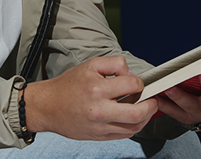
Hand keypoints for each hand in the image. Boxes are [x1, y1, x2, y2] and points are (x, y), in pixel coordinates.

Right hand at [24, 56, 158, 140]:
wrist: (48, 106)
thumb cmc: (68, 85)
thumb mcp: (89, 65)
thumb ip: (113, 64)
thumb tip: (131, 74)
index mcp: (96, 88)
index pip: (132, 85)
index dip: (139, 82)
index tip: (137, 83)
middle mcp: (99, 109)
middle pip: (137, 113)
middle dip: (151, 106)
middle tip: (152, 100)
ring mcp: (99, 125)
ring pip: (134, 127)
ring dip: (144, 118)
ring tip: (144, 109)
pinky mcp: (99, 136)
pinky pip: (124, 135)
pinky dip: (132, 127)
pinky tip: (131, 118)